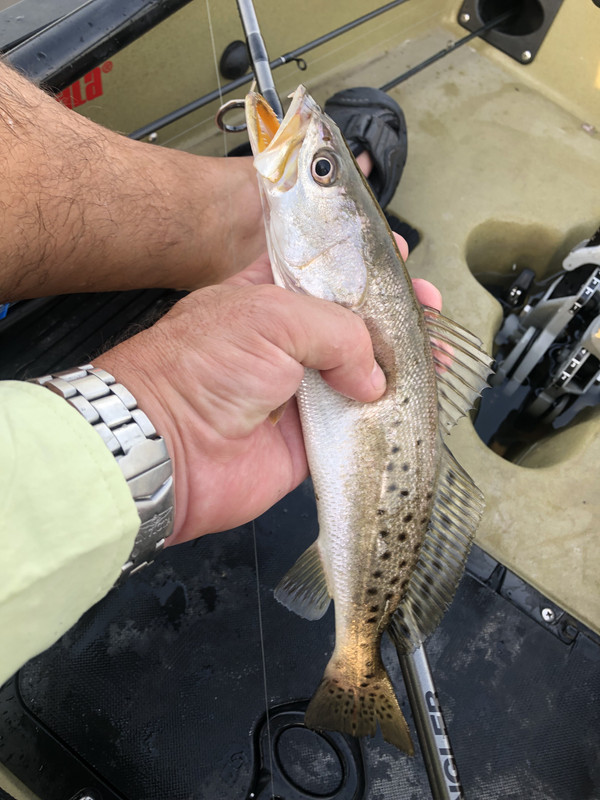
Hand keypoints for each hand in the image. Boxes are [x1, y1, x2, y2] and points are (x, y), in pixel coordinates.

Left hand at [96, 234, 440, 544]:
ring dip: (401, 365)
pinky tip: (419, 399)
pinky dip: (389, 416)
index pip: (323, 273)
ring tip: (437, 353)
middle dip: (393, 316)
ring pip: (362, 375)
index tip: (399, 258)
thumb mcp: (271, 317)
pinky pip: (358, 426)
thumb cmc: (201, 368)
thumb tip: (373, 374)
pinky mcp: (309, 439)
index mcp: (267, 296)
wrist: (169, 450)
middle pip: (351, 325)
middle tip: (428, 307)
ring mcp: (298, 391)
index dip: (361, 266)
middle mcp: (284, 342)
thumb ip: (337, 332)